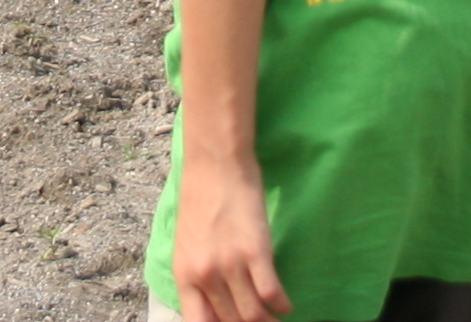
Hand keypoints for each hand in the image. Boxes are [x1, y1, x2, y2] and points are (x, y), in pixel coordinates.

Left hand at [171, 149, 289, 321]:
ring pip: (253, 315)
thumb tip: (214, 307)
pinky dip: (282, 305)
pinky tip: (286, 305)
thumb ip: (197, 278)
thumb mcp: (188, 246)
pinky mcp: (255, 251)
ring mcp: (230, 264)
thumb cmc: (201, 200)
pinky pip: (271, 293)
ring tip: (276, 321)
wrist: (215, 164)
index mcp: (184, 276)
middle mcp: (204, 275)